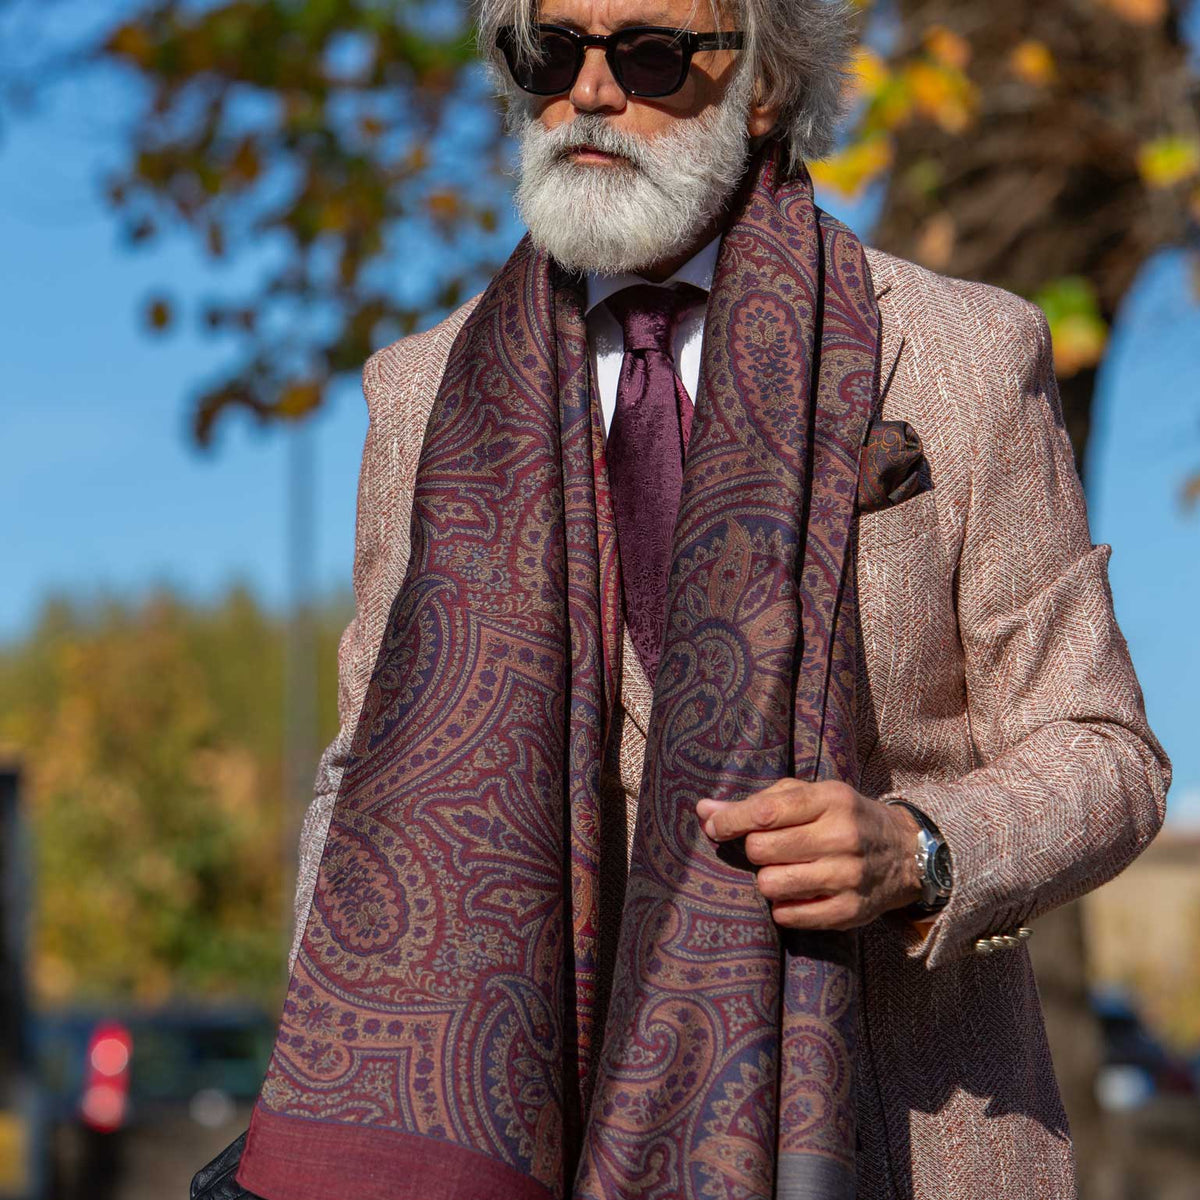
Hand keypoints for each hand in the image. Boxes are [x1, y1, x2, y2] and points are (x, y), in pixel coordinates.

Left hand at [695, 779, 922, 930]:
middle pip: (762, 850)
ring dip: (767, 879)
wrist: (904, 853)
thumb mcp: (810, 796)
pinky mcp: (850, 911)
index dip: (731, 821)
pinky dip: (783, 907)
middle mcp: (842, 837)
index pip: (766, 812)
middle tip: (769, 849)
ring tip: (785, 870)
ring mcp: (848, 876)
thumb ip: (758, 802)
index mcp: (830, 799)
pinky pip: (789, 916)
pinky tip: (798, 892)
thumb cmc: (842, 817)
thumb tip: (704, 812)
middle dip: (755, 850)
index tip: (714, 827)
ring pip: (771, 885)